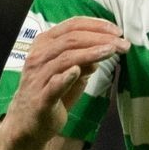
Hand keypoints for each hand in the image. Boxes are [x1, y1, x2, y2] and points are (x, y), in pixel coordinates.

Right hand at [4, 17, 128, 146]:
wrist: (26, 124)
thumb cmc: (49, 93)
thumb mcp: (71, 72)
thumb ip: (85, 59)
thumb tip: (105, 48)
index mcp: (44, 44)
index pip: (72, 26)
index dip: (96, 25)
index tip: (117, 31)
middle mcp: (38, 56)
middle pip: (72, 39)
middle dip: (100, 38)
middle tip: (122, 43)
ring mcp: (38, 77)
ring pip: (66, 58)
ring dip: (91, 53)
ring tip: (111, 51)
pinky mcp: (41, 99)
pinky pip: (54, 85)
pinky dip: (67, 76)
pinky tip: (80, 70)